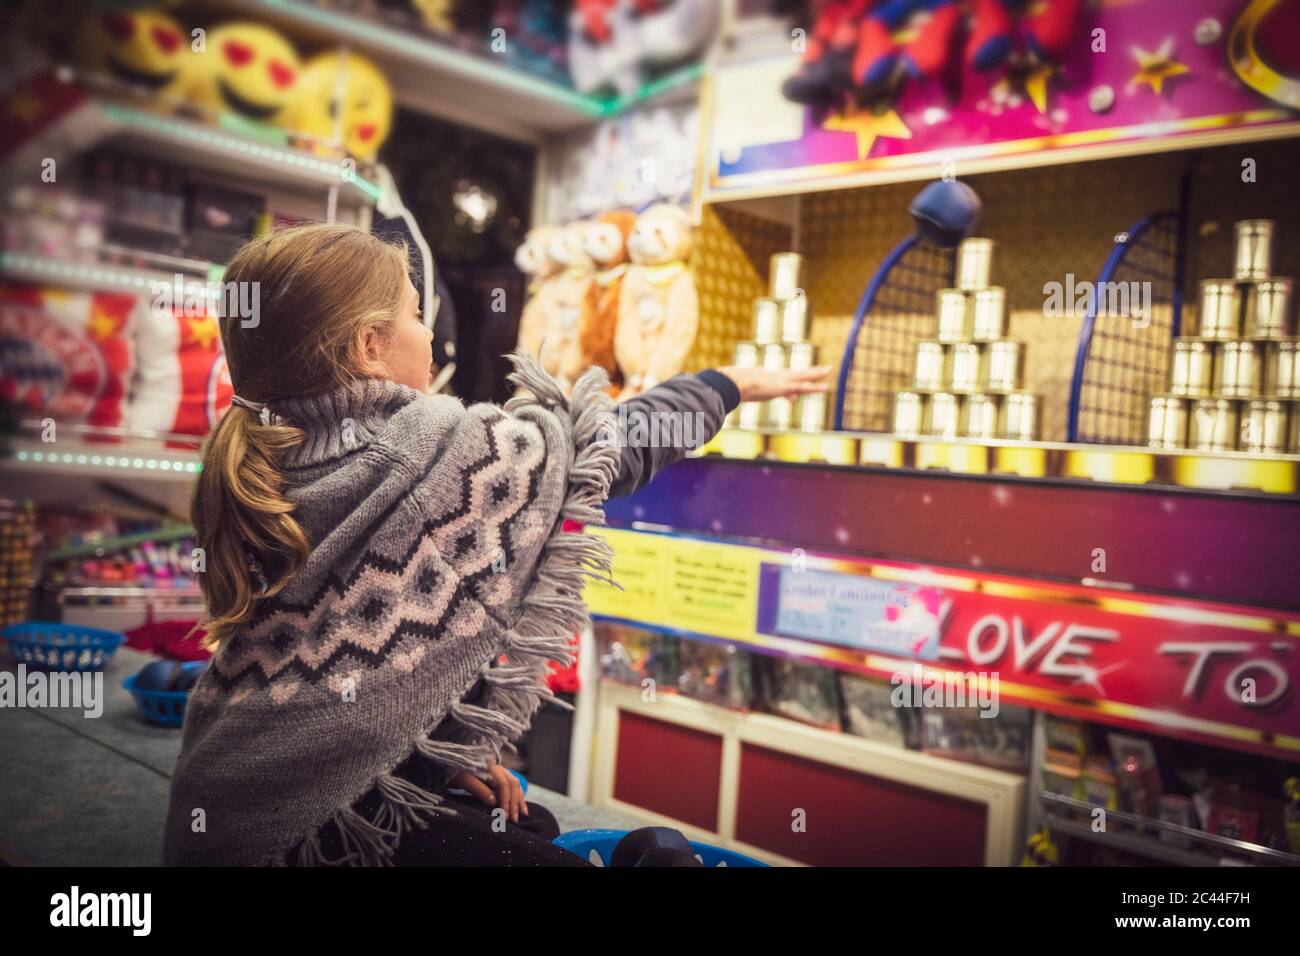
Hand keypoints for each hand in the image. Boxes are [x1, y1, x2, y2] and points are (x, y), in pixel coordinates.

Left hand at [451, 764, 528, 822]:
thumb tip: (494, 802)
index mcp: (489, 767)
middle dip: (514, 803)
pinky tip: (519, 801)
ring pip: (514, 783)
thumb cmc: (452, 771)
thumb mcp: (463, 781)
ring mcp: (497, 769)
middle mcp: (496, 766)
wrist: (446, 761)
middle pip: (512, 784)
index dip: (506, 801)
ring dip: (519, 799)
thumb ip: (479, 790)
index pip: (504, 785)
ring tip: (523, 813)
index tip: (505, 816)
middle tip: (514, 819)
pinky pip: (511, 783)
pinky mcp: (496, 774)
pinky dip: (516, 793)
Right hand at [717, 364, 831, 402]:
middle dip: (807, 373)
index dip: (789, 389)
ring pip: (803, 376)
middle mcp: (775, 377)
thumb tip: (725, 402)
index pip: (781, 381)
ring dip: (816, 373)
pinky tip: (826, 386)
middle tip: (819, 370)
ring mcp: (780, 381)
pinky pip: (803, 387)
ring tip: (828, 369)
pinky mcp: (784, 387)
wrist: (734, 382)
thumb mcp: (737, 392)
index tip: (793, 398)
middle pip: (795, 374)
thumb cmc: (731, 386)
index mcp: (765, 377)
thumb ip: (737, 396)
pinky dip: (815, 387)